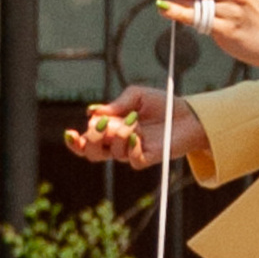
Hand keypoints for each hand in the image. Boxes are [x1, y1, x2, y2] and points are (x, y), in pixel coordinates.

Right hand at [65, 85, 206, 170]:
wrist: (188, 114)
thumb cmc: (162, 104)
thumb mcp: (137, 96)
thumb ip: (117, 104)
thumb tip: (93, 112)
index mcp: (111, 130)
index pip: (86, 142)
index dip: (75, 142)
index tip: (69, 133)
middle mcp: (119, 144)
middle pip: (93, 154)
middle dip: (91, 142)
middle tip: (100, 128)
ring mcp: (133, 152)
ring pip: (113, 154)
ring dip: (118, 137)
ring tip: (132, 123)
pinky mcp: (148, 158)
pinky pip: (133, 161)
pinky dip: (131, 149)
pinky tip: (138, 136)